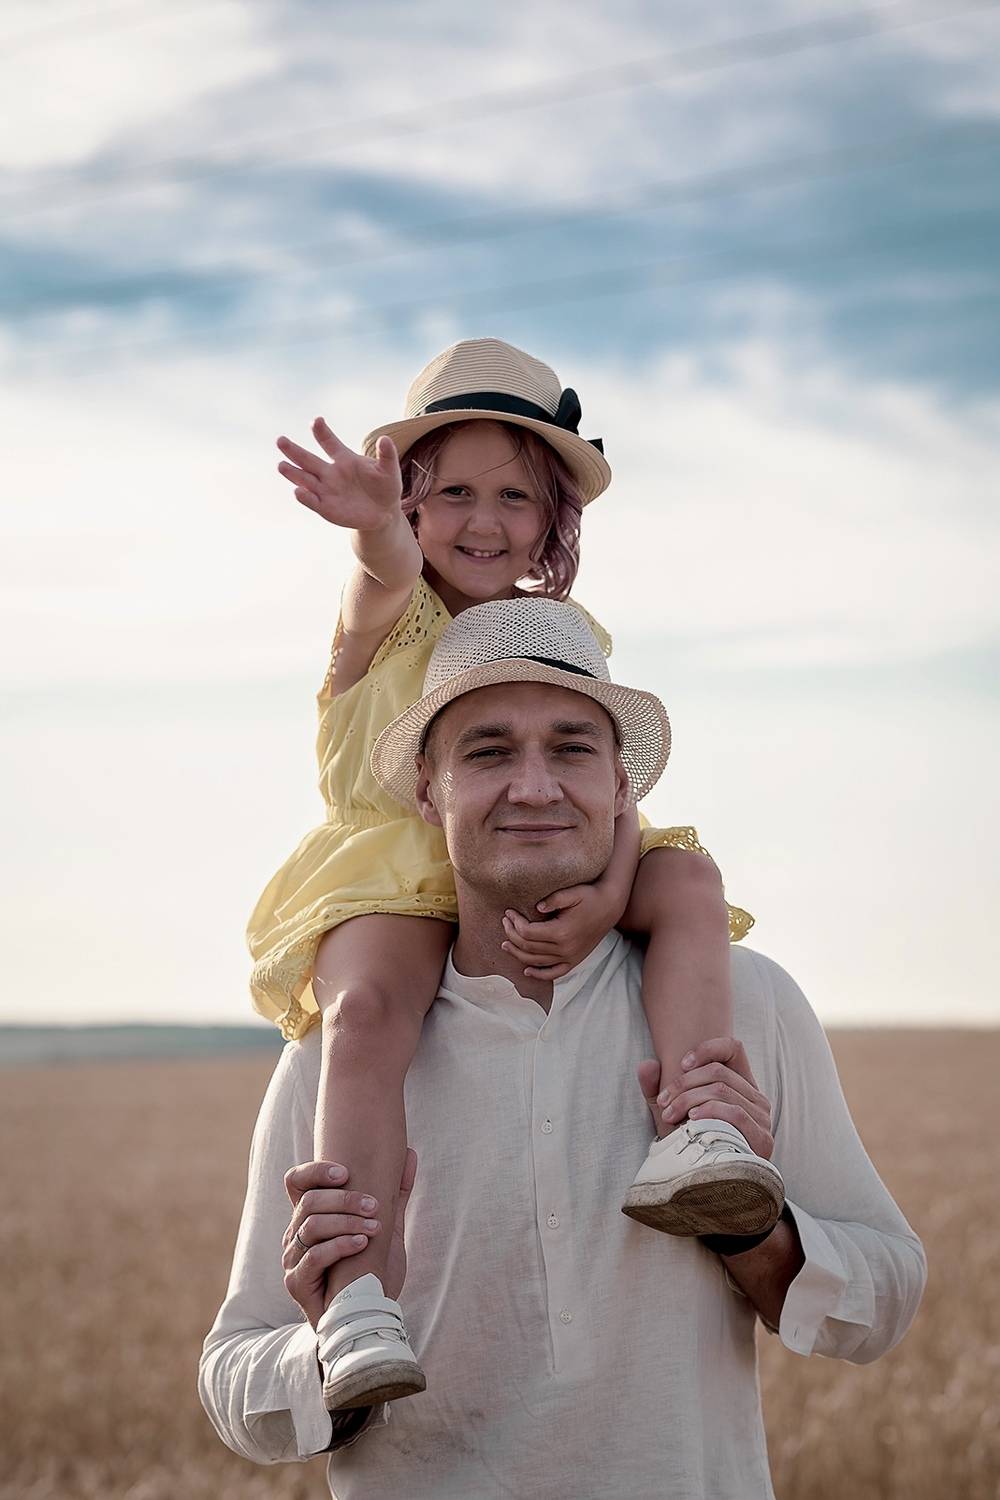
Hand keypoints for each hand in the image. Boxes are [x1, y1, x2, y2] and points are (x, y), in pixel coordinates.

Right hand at [276, 418, 402, 532]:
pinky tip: (298, 491)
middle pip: (308, 460)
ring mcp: (326, 490)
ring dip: (293, 473)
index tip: (316, 421)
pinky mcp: (326, 508)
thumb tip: (385, 439)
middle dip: (294, 451)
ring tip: (281, 465)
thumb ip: (387, 455)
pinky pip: (313, 501)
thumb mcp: (389, 471)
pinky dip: (305, 497)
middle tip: (280, 440)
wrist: (384, 513)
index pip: (329, 442)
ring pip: (305, 480)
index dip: (322, 432)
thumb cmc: (385, 487)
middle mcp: (330, 473)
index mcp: (344, 459)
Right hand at [281, 1151, 417, 1327]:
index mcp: (310, 1218)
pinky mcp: (297, 1284)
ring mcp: (293, 1260)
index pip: (296, 1182)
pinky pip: (314, 1256)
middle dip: (344, 1199)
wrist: (367, 1320)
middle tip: (373, 1205)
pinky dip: (340, 1246)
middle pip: (309, 1201)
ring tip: (373, 1226)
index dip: (315, 1170)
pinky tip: (362, 1244)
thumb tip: (410, 1153)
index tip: (345, 1171)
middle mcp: (295, 1235)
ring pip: (310, 1225)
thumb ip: (394, 1193)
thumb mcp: (387, 1228)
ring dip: (346, 1222)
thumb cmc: (372, 1273)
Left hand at [501, 877, 625, 979]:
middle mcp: (564, 949)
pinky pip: (554, 973)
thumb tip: (536, 908)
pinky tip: (526, 971)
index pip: (527, 932)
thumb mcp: (572, 892)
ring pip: (536, 961)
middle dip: (512, 935)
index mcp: (561, 932)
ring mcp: (570, 957)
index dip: (514, 922)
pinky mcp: (574, 960)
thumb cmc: (590, 896)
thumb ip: (553, 899)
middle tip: (504, 922)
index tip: (508, 912)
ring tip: (505, 944)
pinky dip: (539, 974)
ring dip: (518, 953)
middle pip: (528, 947)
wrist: (611, 906)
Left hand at [636, 1038, 774, 1158]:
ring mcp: (762, 1117)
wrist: (712, 1188)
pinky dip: (709, 1112)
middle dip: (684, 1084)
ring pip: (721, 1090)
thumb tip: (645, 1065)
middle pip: (718, 1071)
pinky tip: (691, 1122)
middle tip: (664, 1102)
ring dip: (689, 1099)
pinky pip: (734, 1112)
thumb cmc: (694, 1146)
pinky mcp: (761, 1138)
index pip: (733, 1048)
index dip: (707, 1048)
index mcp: (741, 1087)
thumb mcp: (672, 1114)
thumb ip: (657, 1090)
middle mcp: (756, 1098)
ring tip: (670, 1116)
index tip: (681, 1064)